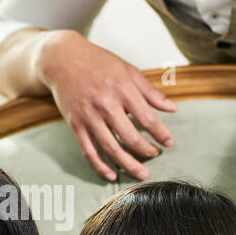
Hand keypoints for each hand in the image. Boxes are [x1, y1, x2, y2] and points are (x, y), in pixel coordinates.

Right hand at [36, 30, 176, 180]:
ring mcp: (89, 116)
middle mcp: (105, 104)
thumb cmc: (98, 62)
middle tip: (155, 155)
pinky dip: (100, 166)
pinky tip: (111, 175)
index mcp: (122, 89)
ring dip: (128, 164)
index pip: (147, 118)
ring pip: (111, 148)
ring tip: (141, 173)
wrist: (62, 59)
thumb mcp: (128, 70)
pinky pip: (88, 150)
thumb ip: (150, 91)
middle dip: (146, 151)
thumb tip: (173, 108)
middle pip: (130, 137)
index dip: (160, 134)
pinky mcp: (75, 124)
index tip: (168, 142)